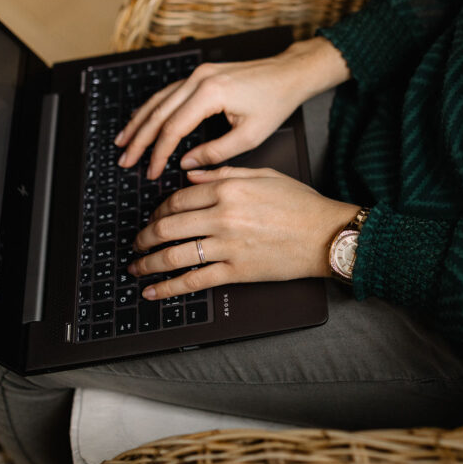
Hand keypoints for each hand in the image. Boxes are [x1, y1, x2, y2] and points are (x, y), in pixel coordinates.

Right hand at [115, 37, 348, 178]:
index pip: (173, 128)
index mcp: (210, 93)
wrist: (288, 74)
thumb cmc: (274, 103)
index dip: (159, 153)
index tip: (151, 172)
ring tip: (123, 142)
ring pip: (158, 100)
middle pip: (158, 113)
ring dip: (139, 122)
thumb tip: (186, 163)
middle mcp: (199, 79)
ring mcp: (198, 74)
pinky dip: (153, 109)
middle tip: (125, 161)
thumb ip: (216, 152)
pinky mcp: (201, 74)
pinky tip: (142, 120)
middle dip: (139, 140)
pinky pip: (169, 93)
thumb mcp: (250, 135)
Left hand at [129, 166, 360, 298]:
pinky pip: (194, 280)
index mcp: (228, 189)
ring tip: (136, 268)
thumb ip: (224, 171)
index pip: (177, 199)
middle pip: (167, 226)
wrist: (326, 235)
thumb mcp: (263, 175)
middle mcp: (223, 216)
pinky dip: (168, 288)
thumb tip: (191, 175)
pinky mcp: (236, 271)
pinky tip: (153, 291)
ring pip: (173, 255)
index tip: (152, 218)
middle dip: (144, 237)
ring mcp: (228, 245)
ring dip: (148, 263)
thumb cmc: (301, 204)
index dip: (158, 210)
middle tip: (136, 243)